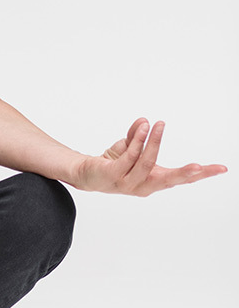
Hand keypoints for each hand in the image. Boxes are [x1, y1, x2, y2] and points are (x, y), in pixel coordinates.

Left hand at [75, 118, 227, 195]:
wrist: (87, 175)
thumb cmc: (113, 163)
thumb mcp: (129, 147)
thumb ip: (137, 136)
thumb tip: (145, 121)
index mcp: (154, 180)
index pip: (181, 178)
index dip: (201, 174)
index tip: (222, 168)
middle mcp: (145, 186)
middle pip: (170, 180)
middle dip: (186, 173)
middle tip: (201, 166)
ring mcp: (129, 183)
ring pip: (146, 163)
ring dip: (154, 142)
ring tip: (160, 124)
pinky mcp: (113, 176)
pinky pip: (128, 158)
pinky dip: (137, 142)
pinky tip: (142, 129)